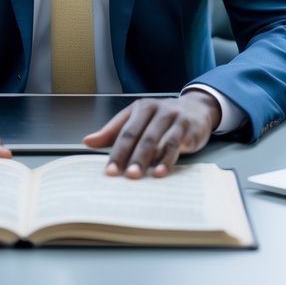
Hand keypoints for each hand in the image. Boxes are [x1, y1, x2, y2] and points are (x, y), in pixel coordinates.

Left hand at [82, 92, 221, 177]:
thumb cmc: (162, 118)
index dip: (116, 152)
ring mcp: (174, 118)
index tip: (109, 171)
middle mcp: (157, 110)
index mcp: (140, 108)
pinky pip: (176, 144)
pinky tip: (161, 172)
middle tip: (123, 176)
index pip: (125, 132)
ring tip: (138, 176)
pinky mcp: (188, 128)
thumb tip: (87, 141)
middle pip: (139, 136)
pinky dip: (167, 159)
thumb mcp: (137, 119)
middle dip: (129, 157)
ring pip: (157, 140)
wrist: (197, 108)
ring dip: (146, 159)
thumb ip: (114, 132)